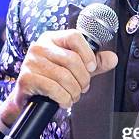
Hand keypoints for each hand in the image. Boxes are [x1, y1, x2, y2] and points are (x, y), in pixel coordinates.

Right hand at [0, 29, 117, 126]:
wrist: (28, 98)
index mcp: (53, 38)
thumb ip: (94, 63)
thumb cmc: (53, 79)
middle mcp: (40, 46)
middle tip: (82, 88)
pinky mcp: (26, 78)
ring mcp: (31, 61)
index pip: (75, 36)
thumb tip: (113, 58)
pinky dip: (64, 98)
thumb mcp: (76, 69)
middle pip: (72, 59)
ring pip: (64, 76)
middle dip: (83, 79)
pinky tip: (64, 101)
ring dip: (74, 91)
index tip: (91, 68)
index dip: (87, 53)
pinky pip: (53, 88)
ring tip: (73, 96)